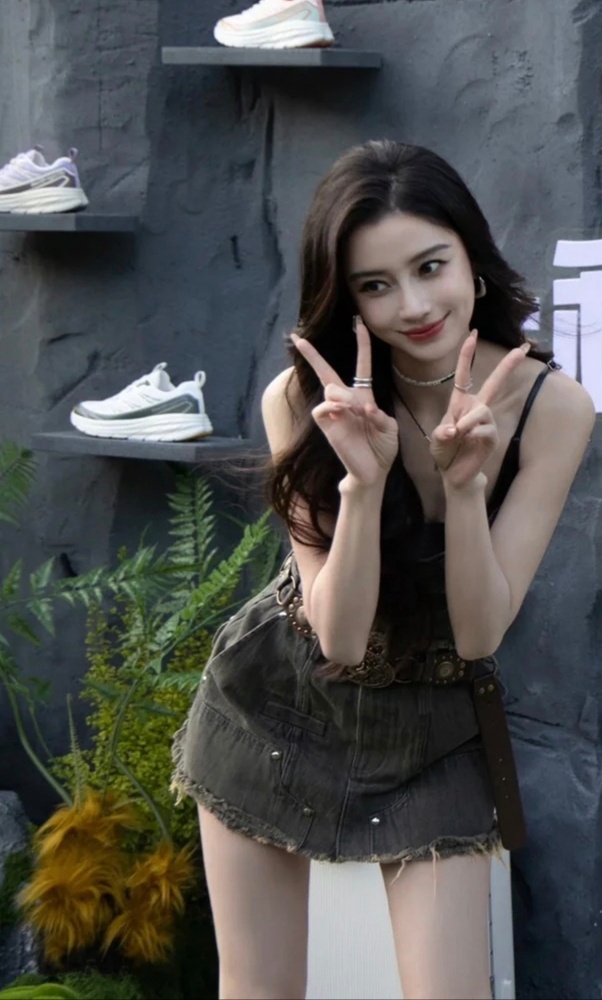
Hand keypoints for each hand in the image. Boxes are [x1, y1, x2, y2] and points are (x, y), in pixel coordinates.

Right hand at [291, 318, 398, 485]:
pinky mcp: (326, 425)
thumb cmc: (382, 447)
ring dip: (344, 396)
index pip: (361, 365)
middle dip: (312, 355)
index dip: (362, 345)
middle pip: (326, 371)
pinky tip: (343, 413)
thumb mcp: (389, 427)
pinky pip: (322, 408)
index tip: (359, 324)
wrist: (374, 471)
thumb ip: (378, 413)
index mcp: (364, 396)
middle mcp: (346, 401)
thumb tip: (360, 406)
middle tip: (297, 338)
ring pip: (329, 388)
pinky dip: (334, 407)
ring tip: (355, 411)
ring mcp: (334, 412)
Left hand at [430, 329, 530, 488]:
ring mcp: (486, 422)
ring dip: (467, 422)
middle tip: (523, 348)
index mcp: (460, 402)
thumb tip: (455, 430)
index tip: (473, 334)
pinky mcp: (492, 436)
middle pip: (494, 383)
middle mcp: (476, 408)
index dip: (467, 355)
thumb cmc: (444, 451)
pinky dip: (473, 434)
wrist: (454, 473)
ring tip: (456, 434)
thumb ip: (442, 432)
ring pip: (482, 411)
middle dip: (508, 366)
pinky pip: (485, 429)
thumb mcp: (436, 439)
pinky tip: (467, 441)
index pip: (463, 375)